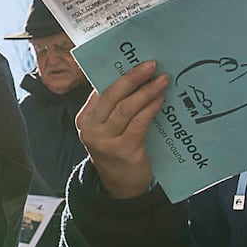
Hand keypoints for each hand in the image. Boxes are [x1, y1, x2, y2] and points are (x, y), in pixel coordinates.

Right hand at [75, 59, 168, 198]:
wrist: (121, 185)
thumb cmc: (118, 150)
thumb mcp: (108, 129)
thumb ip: (113, 109)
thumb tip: (136, 78)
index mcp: (85, 119)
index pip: (101, 90)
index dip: (119, 74)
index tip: (136, 61)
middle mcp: (91, 129)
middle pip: (111, 96)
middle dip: (132, 77)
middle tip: (151, 64)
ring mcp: (105, 141)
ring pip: (126, 108)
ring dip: (146, 91)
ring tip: (162, 80)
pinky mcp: (123, 150)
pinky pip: (139, 122)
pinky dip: (151, 107)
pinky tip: (160, 99)